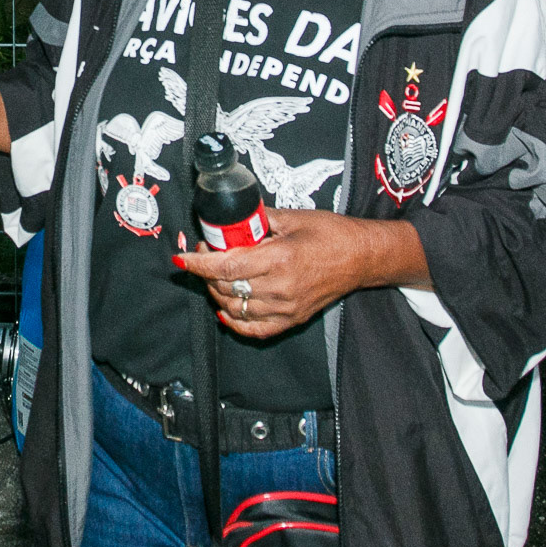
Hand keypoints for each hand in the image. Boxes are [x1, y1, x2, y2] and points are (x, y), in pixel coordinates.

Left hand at [174, 208, 427, 338]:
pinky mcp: (293, 319)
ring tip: (216, 275)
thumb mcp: (293, 218)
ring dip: (218, 292)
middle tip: (206, 253)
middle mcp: (281, 287)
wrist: (362, 258)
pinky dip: (235, 321)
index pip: (226, 266)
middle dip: (207, 272)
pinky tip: (226, 309)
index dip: (199, 263)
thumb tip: (231, 218)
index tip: (183, 258)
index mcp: (279, 258)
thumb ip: (260, 219)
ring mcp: (287, 307)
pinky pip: (255, 329)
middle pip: (227, 287)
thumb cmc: (331, 233)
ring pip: (236, 308)